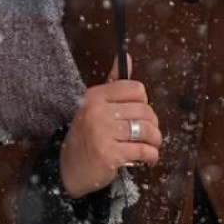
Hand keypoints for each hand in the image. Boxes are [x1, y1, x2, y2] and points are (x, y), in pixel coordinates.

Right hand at [59, 58, 160, 197]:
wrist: (68, 169)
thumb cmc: (87, 136)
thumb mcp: (95, 106)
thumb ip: (113, 82)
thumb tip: (125, 54)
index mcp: (95, 95)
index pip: (136, 89)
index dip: (144, 103)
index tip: (138, 114)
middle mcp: (97, 111)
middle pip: (145, 110)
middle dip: (152, 124)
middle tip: (148, 134)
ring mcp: (102, 132)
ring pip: (146, 130)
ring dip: (154, 140)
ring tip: (151, 146)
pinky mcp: (110, 153)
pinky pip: (143, 150)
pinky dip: (151, 156)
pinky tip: (147, 159)